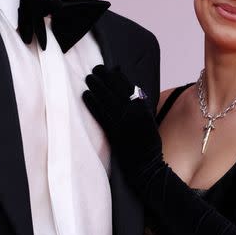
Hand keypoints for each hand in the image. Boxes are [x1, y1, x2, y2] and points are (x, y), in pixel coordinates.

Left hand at [83, 65, 163, 190]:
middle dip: (104, 77)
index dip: (117, 76)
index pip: (128, 86)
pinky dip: (92, 103)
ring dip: (96, 87)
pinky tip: (86, 95)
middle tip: (95, 69)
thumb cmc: (148, 142)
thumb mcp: (149, 119)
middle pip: (115, 90)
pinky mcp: (114, 133)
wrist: (147, 166)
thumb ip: (140, 105)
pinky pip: (101, 114)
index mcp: (143, 107)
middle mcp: (133, 112)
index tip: (109, 68)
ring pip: (106, 100)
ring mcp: (123, 122)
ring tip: (88, 78)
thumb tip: (129, 90)